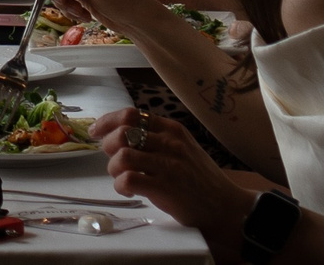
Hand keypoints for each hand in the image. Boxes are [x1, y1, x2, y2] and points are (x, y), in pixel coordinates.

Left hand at [88, 108, 253, 249]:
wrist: (227, 208)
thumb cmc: (201, 179)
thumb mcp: (184, 147)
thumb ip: (157, 137)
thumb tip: (119, 132)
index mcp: (173, 130)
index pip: (131, 114)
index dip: (107, 121)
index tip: (96, 130)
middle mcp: (170, 144)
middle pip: (122, 133)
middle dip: (108, 145)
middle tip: (112, 158)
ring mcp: (169, 166)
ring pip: (122, 155)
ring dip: (114, 168)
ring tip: (122, 177)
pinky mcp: (166, 189)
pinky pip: (128, 179)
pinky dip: (121, 185)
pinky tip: (128, 190)